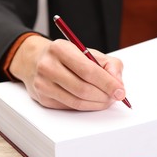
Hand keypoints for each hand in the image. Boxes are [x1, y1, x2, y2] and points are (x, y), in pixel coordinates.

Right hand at [9, 36, 126, 109]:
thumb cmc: (66, 56)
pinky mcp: (43, 99)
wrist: (35, 60)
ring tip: (107, 99)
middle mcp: (48, 66)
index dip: (108, 83)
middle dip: (104, 96)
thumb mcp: (88, 52)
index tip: (121, 91)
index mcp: (60, 49)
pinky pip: (70, 107)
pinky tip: (93, 101)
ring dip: (97, 104)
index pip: (88, 71)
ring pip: (77, 102)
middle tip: (115, 97)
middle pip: (83, 89)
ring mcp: (43, 84)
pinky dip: (86, 106)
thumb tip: (118, 84)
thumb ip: (109, 65)